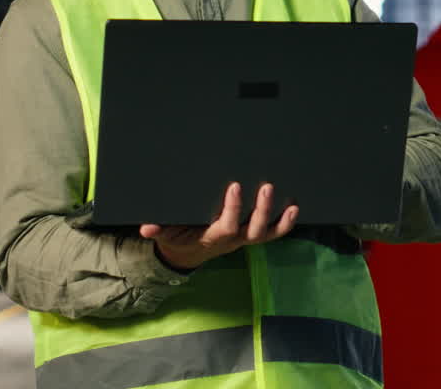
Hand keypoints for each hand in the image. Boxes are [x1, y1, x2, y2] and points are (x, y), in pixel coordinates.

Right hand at [139, 182, 298, 269]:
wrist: (187, 253)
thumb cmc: (177, 237)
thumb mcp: (165, 235)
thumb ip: (158, 230)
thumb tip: (146, 228)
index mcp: (212, 238)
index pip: (226, 226)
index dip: (232, 209)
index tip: (234, 186)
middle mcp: (232, 240)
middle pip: (252, 231)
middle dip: (261, 211)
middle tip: (266, 187)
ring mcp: (243, 239)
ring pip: (265, 234)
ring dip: (279, 220)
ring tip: (290, 203)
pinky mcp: (250, 235)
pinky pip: (271, 233)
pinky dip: (284, 224)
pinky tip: (295, 208)